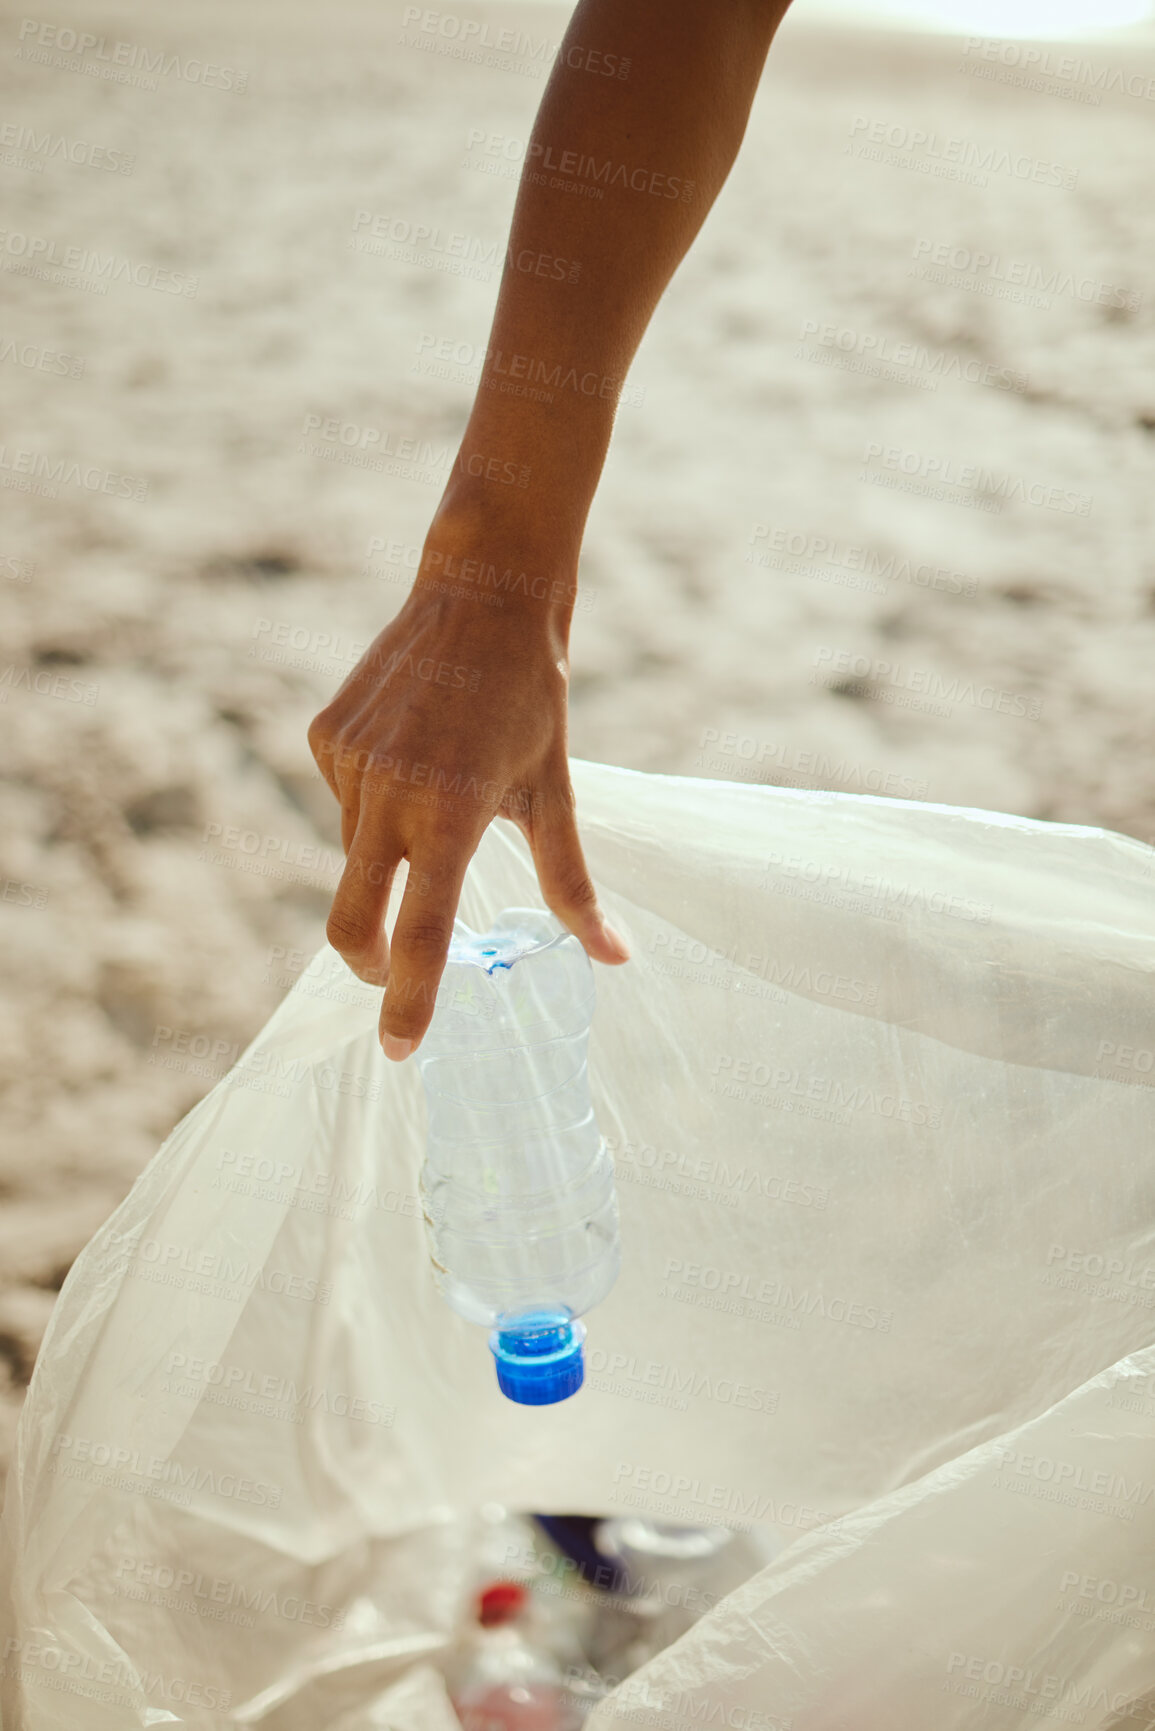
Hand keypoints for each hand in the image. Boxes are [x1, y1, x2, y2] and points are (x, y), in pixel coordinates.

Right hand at [308, 513, 628, 1058]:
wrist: (481, 594)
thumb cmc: (532, 698)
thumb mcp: (556, 791)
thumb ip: (573, 884)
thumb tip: (614, 959)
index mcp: (453, 813)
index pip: (422, 935)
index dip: (408, 1001)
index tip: (400, 1051)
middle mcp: (389, 791)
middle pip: (351, 918)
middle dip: (367, 962)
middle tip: (393, 971)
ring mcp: (348, 761)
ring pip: (355, 852)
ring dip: (390, 854)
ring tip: (439, 790)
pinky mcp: (324, 734)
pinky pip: (343, 802)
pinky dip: (373, 804)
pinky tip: (412, 754)